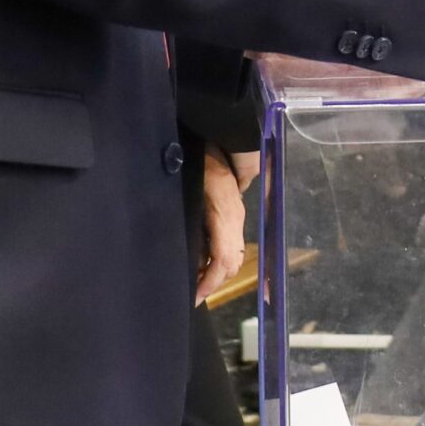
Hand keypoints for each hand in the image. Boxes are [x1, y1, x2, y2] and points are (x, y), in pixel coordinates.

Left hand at [193, 145, 248, 304]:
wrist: (215, 129)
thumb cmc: (195, 157)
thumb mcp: (188, 188)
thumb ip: (190, 218)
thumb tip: (190, 252)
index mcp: (224, 213)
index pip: (224, 258)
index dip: (210, 281)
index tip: (194, 296)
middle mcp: (235, 215)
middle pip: (233, 260)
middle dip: (215, 281)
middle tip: (192, 294)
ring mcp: (236, 212)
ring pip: (234, 252)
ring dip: (216, 270)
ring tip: (195, 281)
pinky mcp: (232, 209)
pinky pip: (230, 241)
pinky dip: (218, 257)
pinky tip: (200, 260)